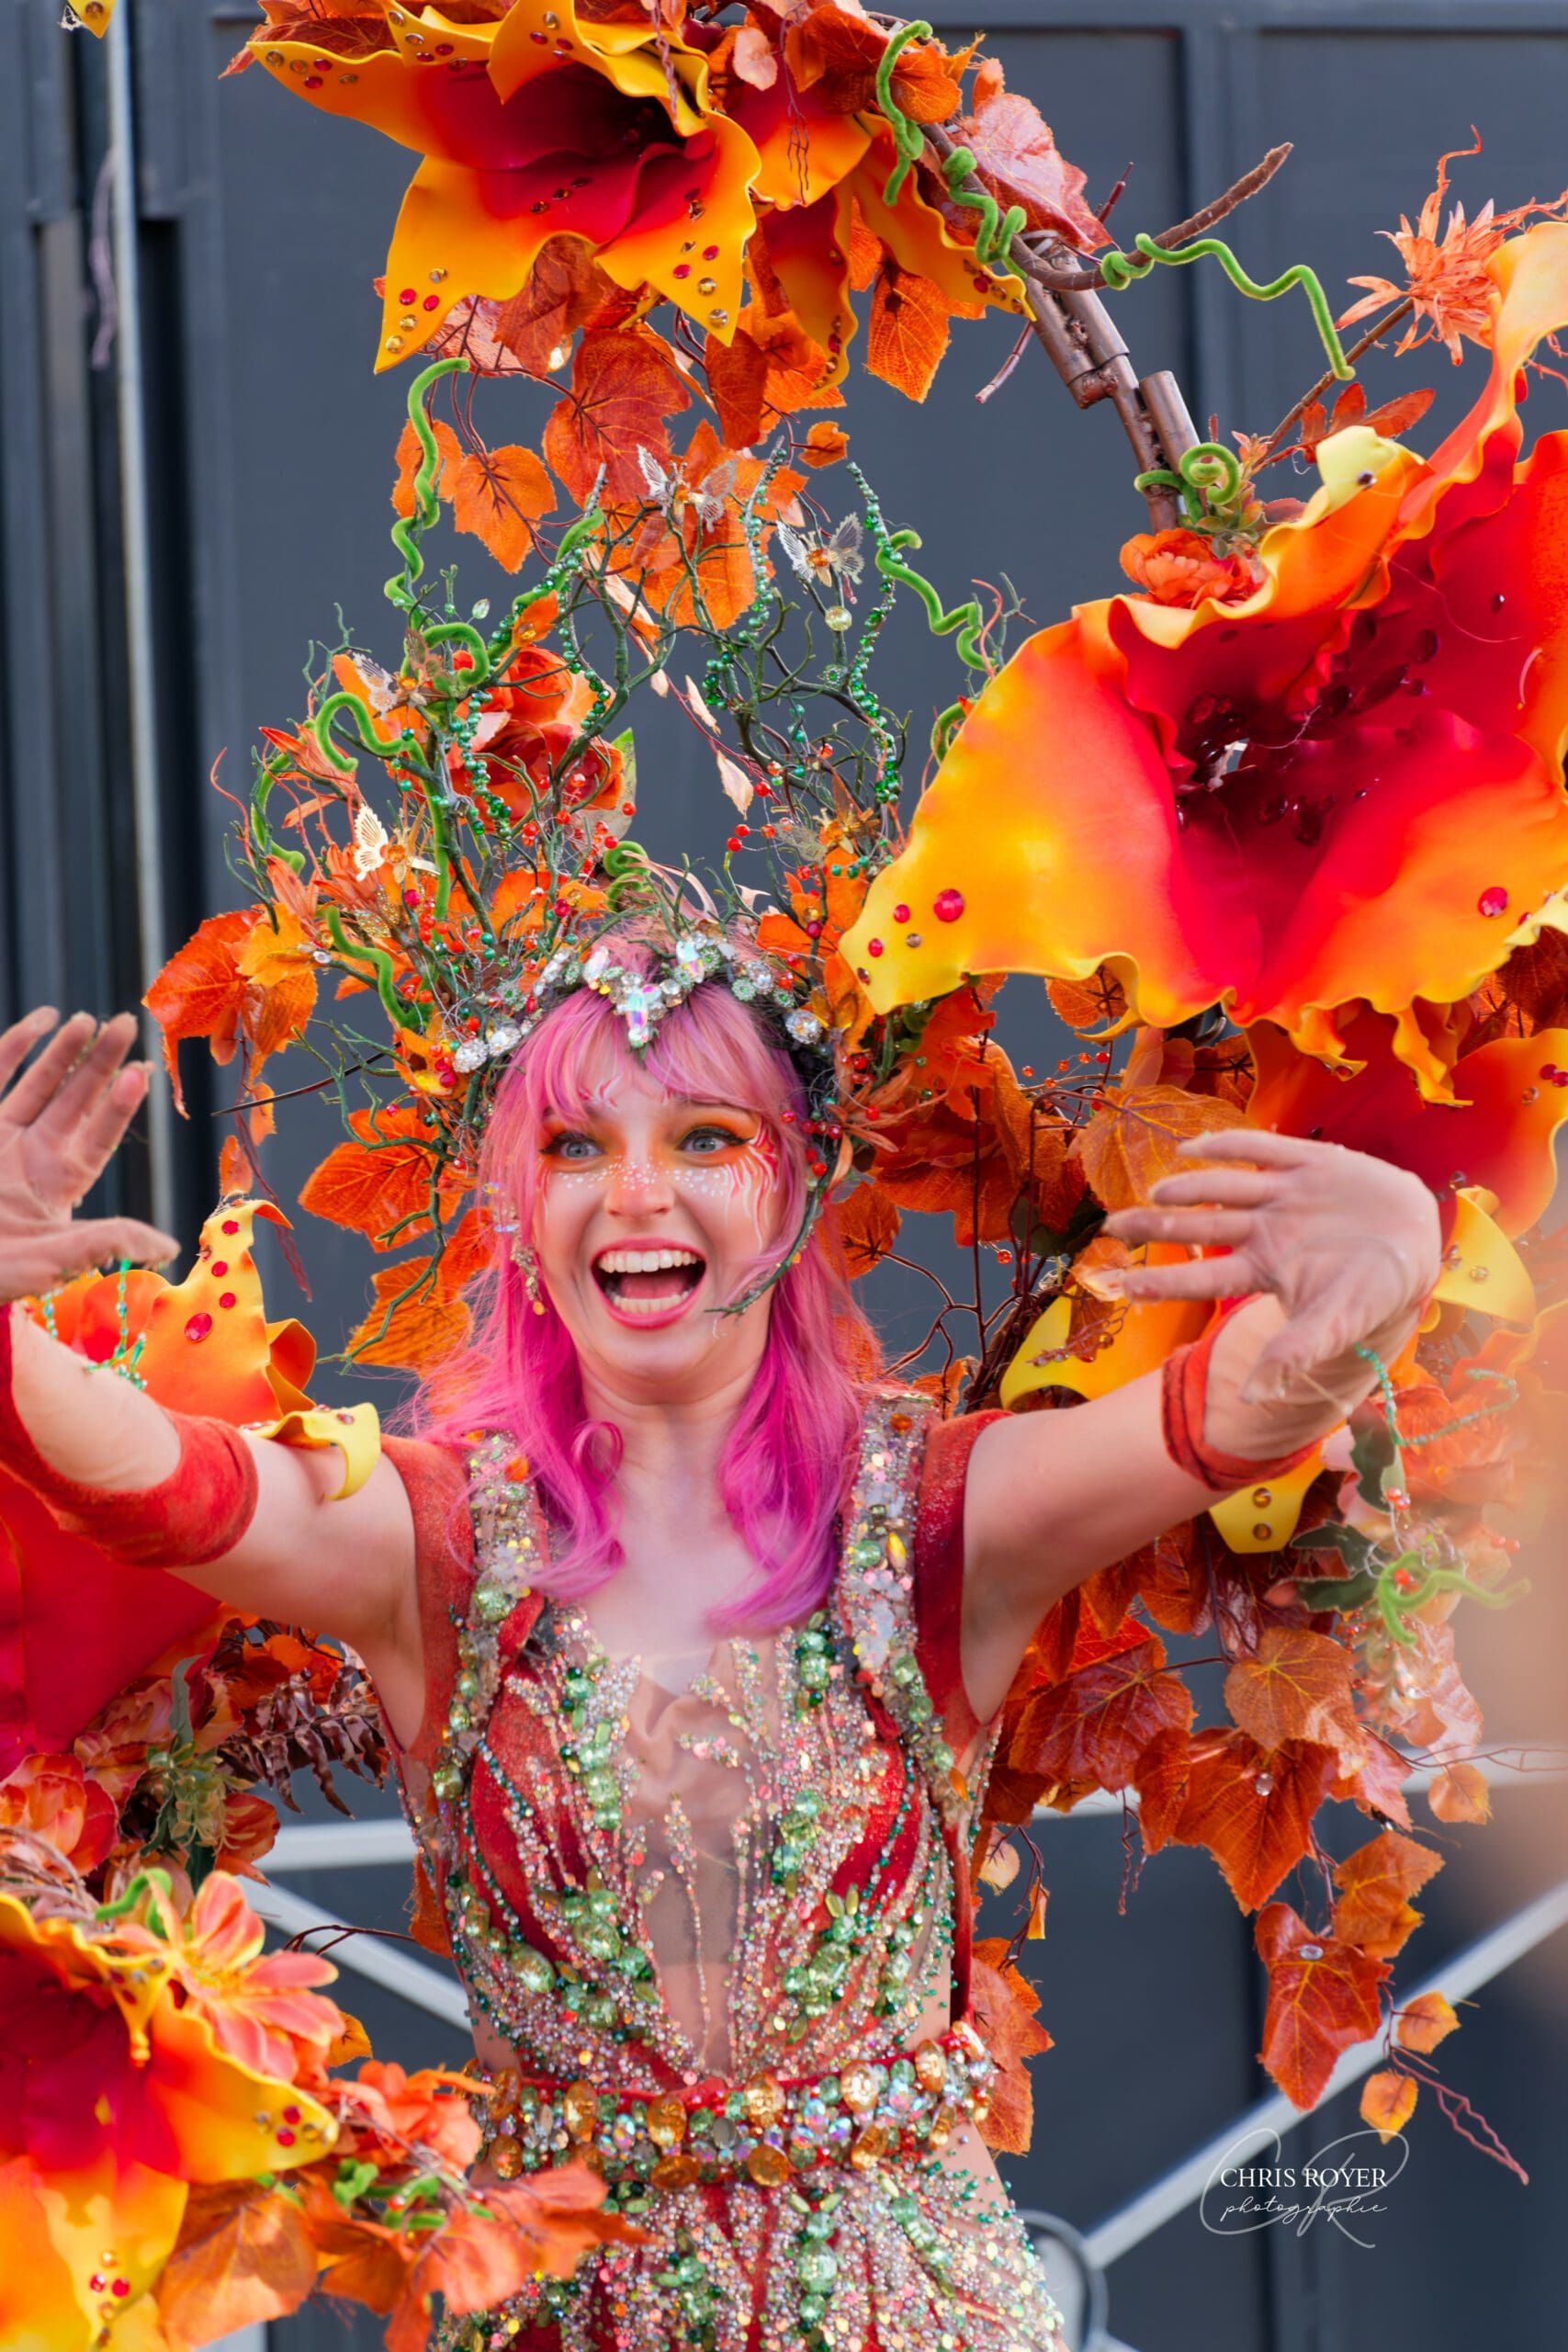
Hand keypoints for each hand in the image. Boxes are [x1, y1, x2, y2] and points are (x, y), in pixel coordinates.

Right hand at [0, 1008, 179, 1302]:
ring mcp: (2, 1138)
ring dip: (64, 1051)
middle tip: (126, 1024)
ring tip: (90, 1019)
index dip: (120, 1105)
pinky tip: (40, 1020)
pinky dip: (15, 1047)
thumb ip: (109, 1241)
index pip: (100, 1137)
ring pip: (39, 1084)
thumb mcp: (56, 1260)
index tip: (142, 1071)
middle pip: (77, 1101)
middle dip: (101, 1064)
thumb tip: (169, 1248)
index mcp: (60, 1185)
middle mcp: (34, 1155)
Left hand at [1100, 1129, 1441, 1403]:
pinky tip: (1193, 1147)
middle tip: (1111, 1227)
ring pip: (1223, 1187)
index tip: (1124, 1285)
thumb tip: (1250, 1401)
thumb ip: (1292, 1355)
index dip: (1166, 1281)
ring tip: (1158, 1191)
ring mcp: (1283, 1195)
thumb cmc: (1373, 1292)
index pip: (1204, 1278)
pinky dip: (1230, 1146)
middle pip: (1199, 1228)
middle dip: (1156, 1226)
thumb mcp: (1334, 1327)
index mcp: (1263, 1269)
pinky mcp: (1310, 1163)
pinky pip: (1262, 1149)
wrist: (1419, 1243)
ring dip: (1189, 1188)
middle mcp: (1264, 1230)